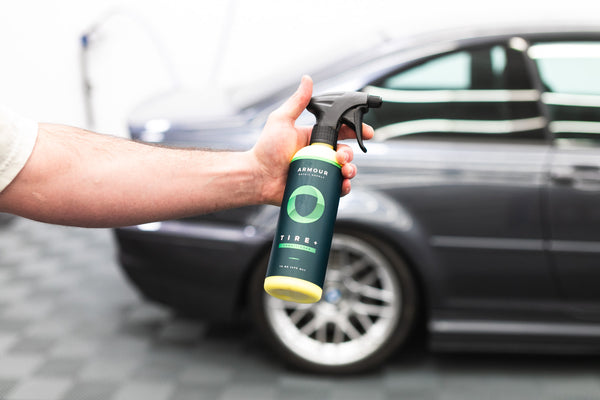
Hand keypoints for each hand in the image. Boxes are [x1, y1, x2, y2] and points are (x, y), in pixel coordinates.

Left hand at [250, 75, 373, 205]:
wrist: (257, 177)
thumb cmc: (266, 149)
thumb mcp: (281, 120)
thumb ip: (297, 102)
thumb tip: (307, 79)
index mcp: (313, 138)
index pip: (340, 132)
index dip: (355, 131)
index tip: (367, 132)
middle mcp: (318, 155)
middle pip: (345, 153)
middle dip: (351, 154)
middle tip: (343, 157)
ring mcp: (319, 172)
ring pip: (344, 171)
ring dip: (351, 170)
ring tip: (344, 171)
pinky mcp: (317, 187)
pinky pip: (336, 189)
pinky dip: (344, 188)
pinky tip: (343, 185)